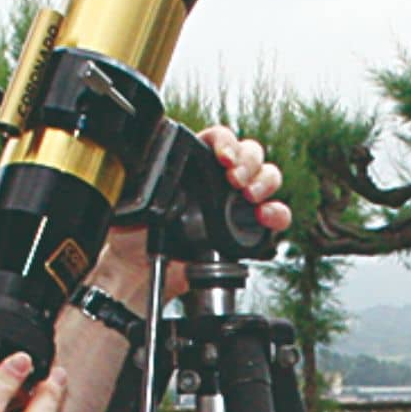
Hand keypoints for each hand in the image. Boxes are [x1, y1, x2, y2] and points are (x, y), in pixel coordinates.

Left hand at [93, 124, 292, 302]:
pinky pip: (274, 215)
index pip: (218, 138)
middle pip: (250, 153)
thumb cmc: (134, 233)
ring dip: (265, 181)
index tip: (223, 157)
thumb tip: (143, 161)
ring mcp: (236, 203)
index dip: (226, 142)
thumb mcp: (133, 198)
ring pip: (266, 177)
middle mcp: (219, 179)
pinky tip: (267, 216)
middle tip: (235, 180)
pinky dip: (277, 213)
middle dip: (248, 162)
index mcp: (194, 163)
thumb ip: (141, 176)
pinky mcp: (248, 230)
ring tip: (251, 196)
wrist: (141, 272)